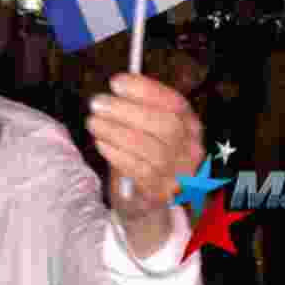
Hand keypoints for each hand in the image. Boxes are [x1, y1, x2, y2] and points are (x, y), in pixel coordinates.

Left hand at [87, 74, 204, 253]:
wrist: (144, 201)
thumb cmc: (141, 155)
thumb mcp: (144, 129)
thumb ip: (136, 107)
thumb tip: (117, 85)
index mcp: (190, 126)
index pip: (175, 103)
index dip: (145, 90)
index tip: (116, 82)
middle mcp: (191, 149)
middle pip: (166, 125)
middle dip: (128, 110)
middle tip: (97, 102)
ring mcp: (179, 174)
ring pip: (152, 149)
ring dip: (116, 131)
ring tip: (93, 122)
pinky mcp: (161, 193)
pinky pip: (140, 171)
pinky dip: (117, 154)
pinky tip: (101, 143)